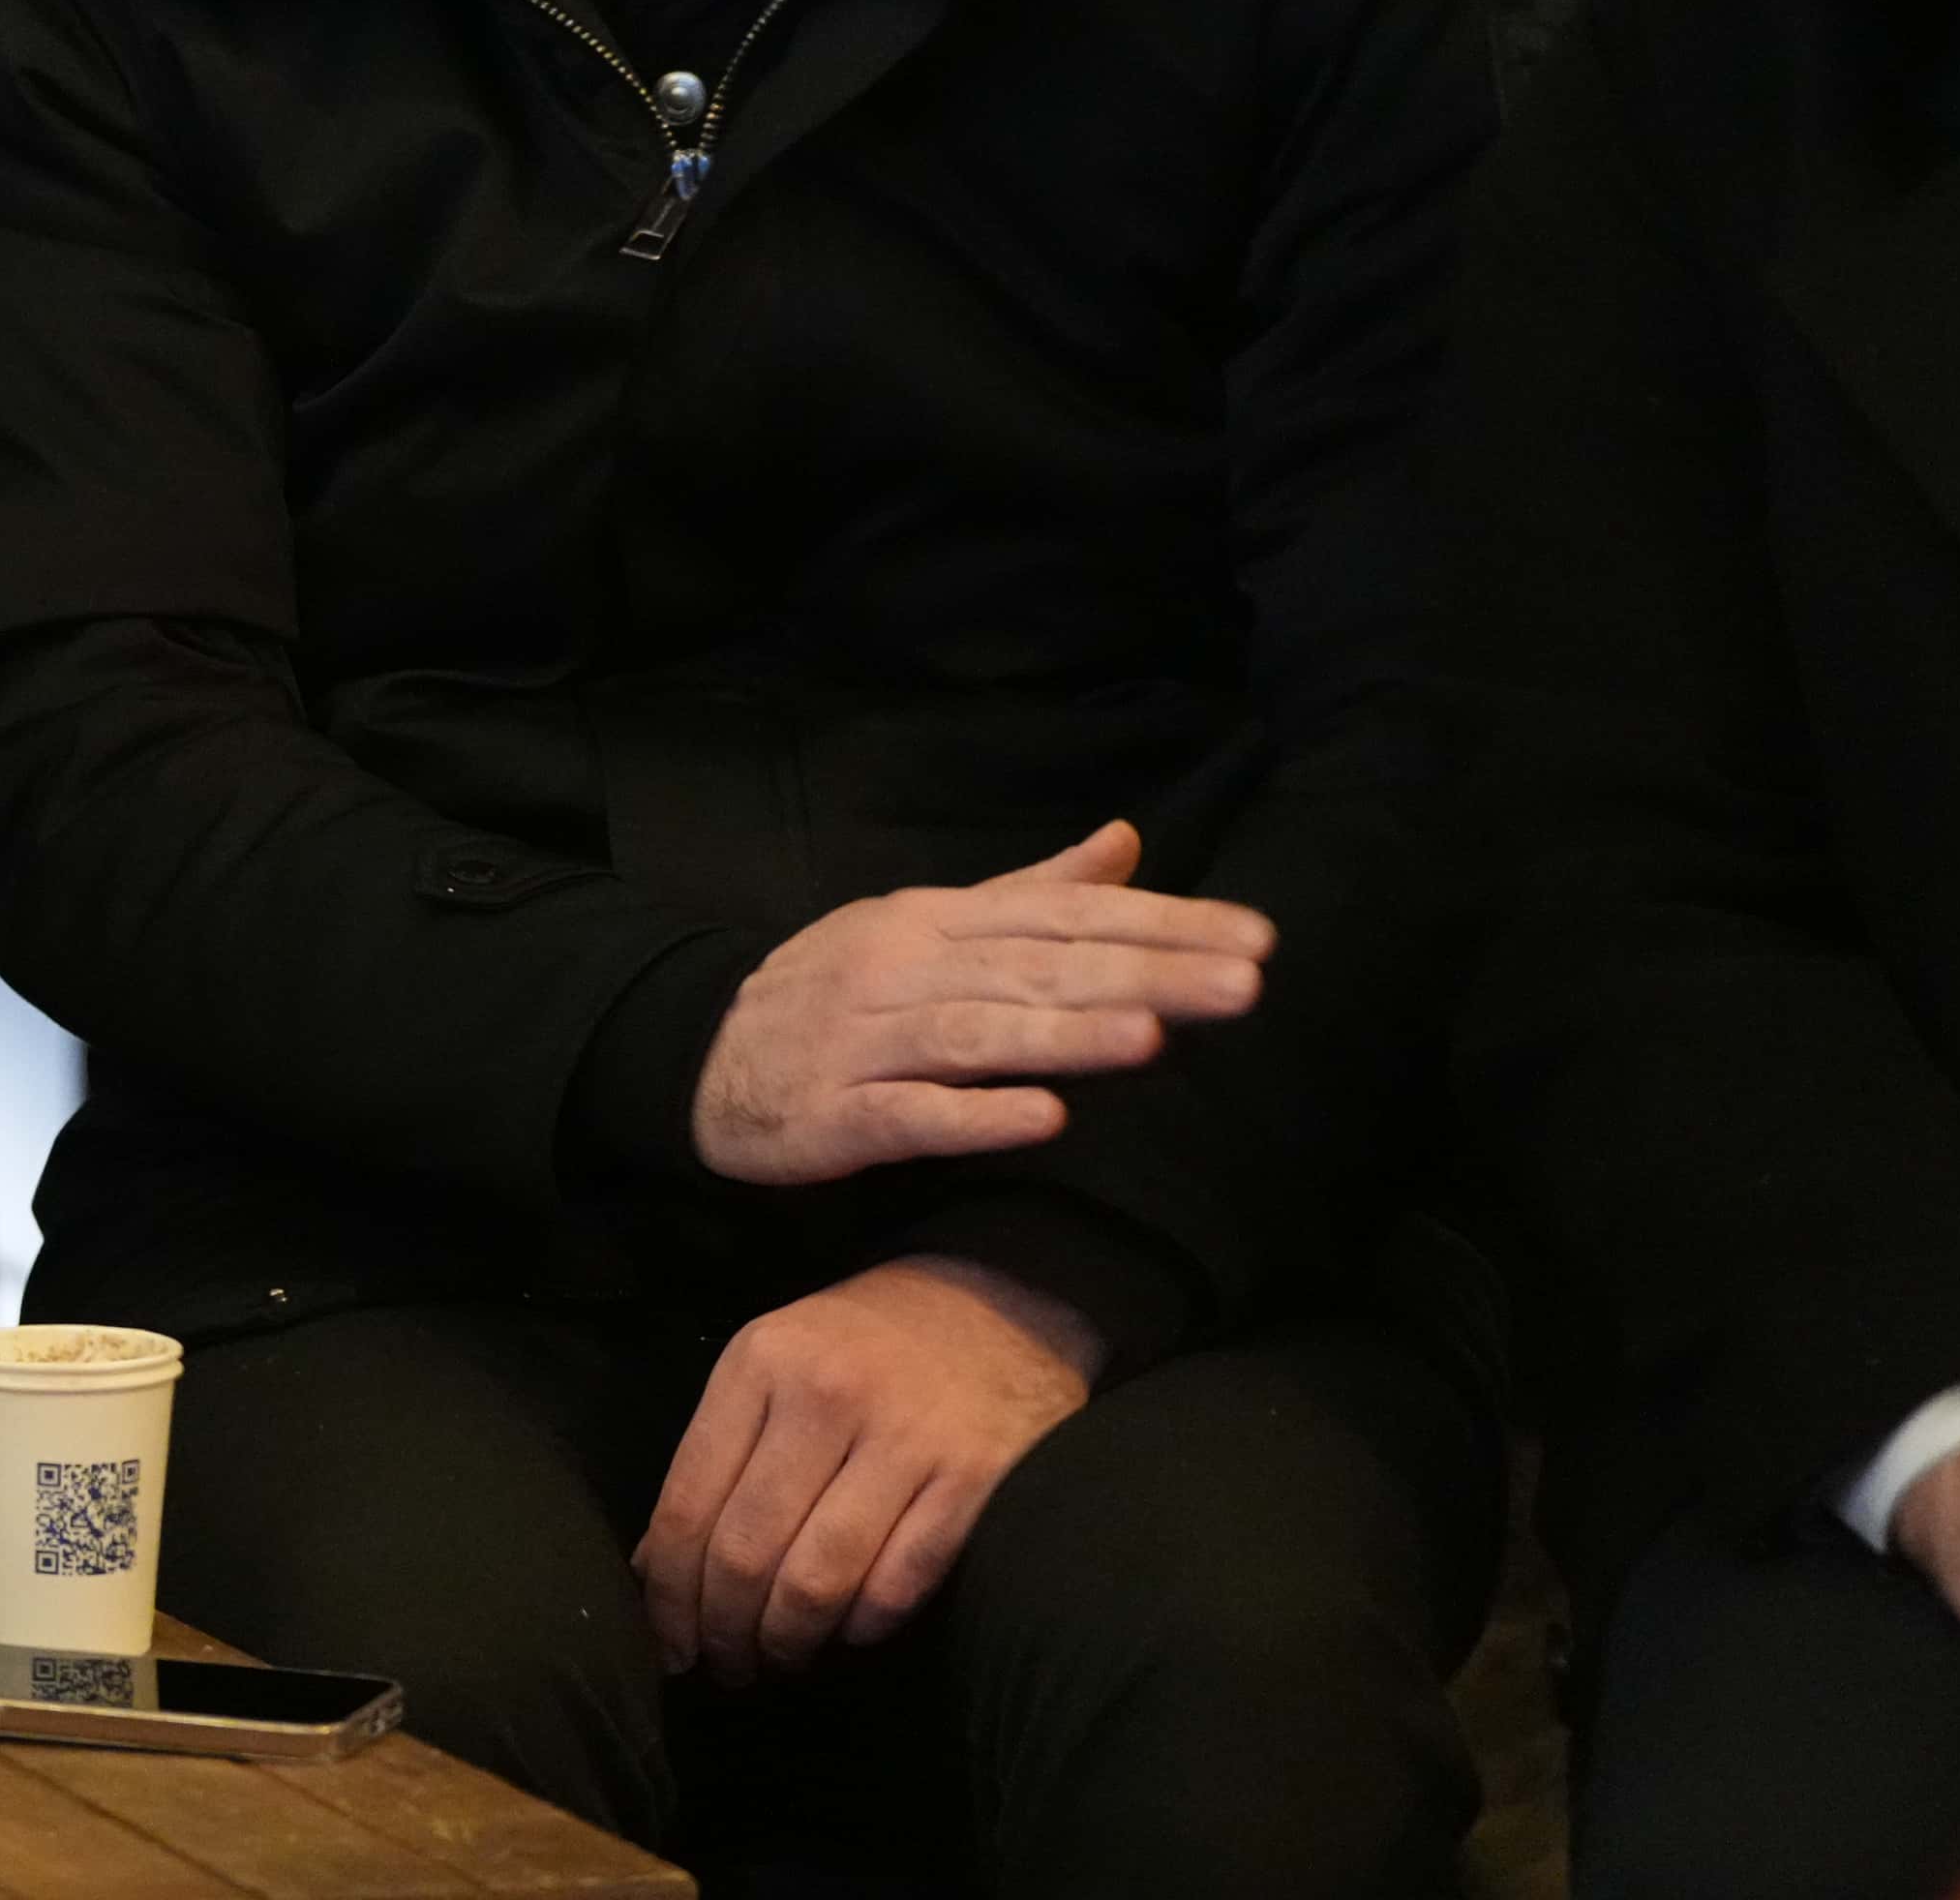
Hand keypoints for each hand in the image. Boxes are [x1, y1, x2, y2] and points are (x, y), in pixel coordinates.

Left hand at [636, 1255, 1098, 1677]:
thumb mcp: (775, 1360)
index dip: (668, 1592)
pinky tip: (847, 1634)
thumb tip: (657, 1568)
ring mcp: (904, 1439)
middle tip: (722, 1667)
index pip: (688, 1502)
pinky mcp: (973, 1480)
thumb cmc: (866, 1342)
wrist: (1000, 1297)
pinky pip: (898, 1584)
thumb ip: (718, 1452)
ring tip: (775, 1662)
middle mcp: (825, 1397)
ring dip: (787, 1641)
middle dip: (721, 1630)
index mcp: (759, 1363)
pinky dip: (864, 1626)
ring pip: (817, 1579)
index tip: (664, 1642)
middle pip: (746, 1551)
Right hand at [693, 822, 1268, 1184]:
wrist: (701, 1054)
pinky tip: (1045, 1118)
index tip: (1257, 940)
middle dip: (1144, 975)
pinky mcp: (836, 1115)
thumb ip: (1033, 891)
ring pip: (977, 1035)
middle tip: (1245, 986)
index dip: (1162, 924)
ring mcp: (866, 1041)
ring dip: (1067, 1036)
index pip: (1064, 915)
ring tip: (1154, 1038)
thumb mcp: (928, 925)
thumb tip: (1129, 841)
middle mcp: (904, 969)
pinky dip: (976, 1115)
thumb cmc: (839, 992)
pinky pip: (911, 1113)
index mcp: (936, 921)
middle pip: (1035, 971)